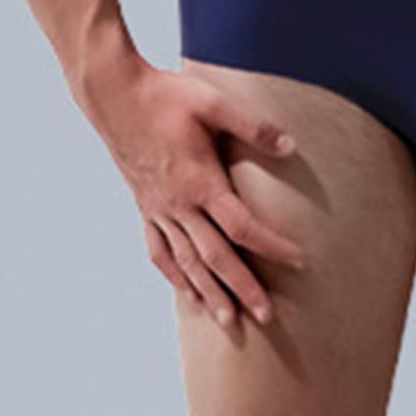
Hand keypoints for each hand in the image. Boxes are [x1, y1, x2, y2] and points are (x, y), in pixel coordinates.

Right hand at [90, 59, 305, 327]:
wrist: (115, 95)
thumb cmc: (167, 96)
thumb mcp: (214, 103)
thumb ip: (254, 126)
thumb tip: (292, 145)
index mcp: (200, 182)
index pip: (243, 227)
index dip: (272, 246)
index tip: (300, 260)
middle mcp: (178, 204)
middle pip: (215, 257)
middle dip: (241, 288)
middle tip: (265, 316)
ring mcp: (158, 209)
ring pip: (186, 262)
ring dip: (208, 292)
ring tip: (227, 320)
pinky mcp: (145, 206)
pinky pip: (159, 250)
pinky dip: (174, 275)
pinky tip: (186, 292)